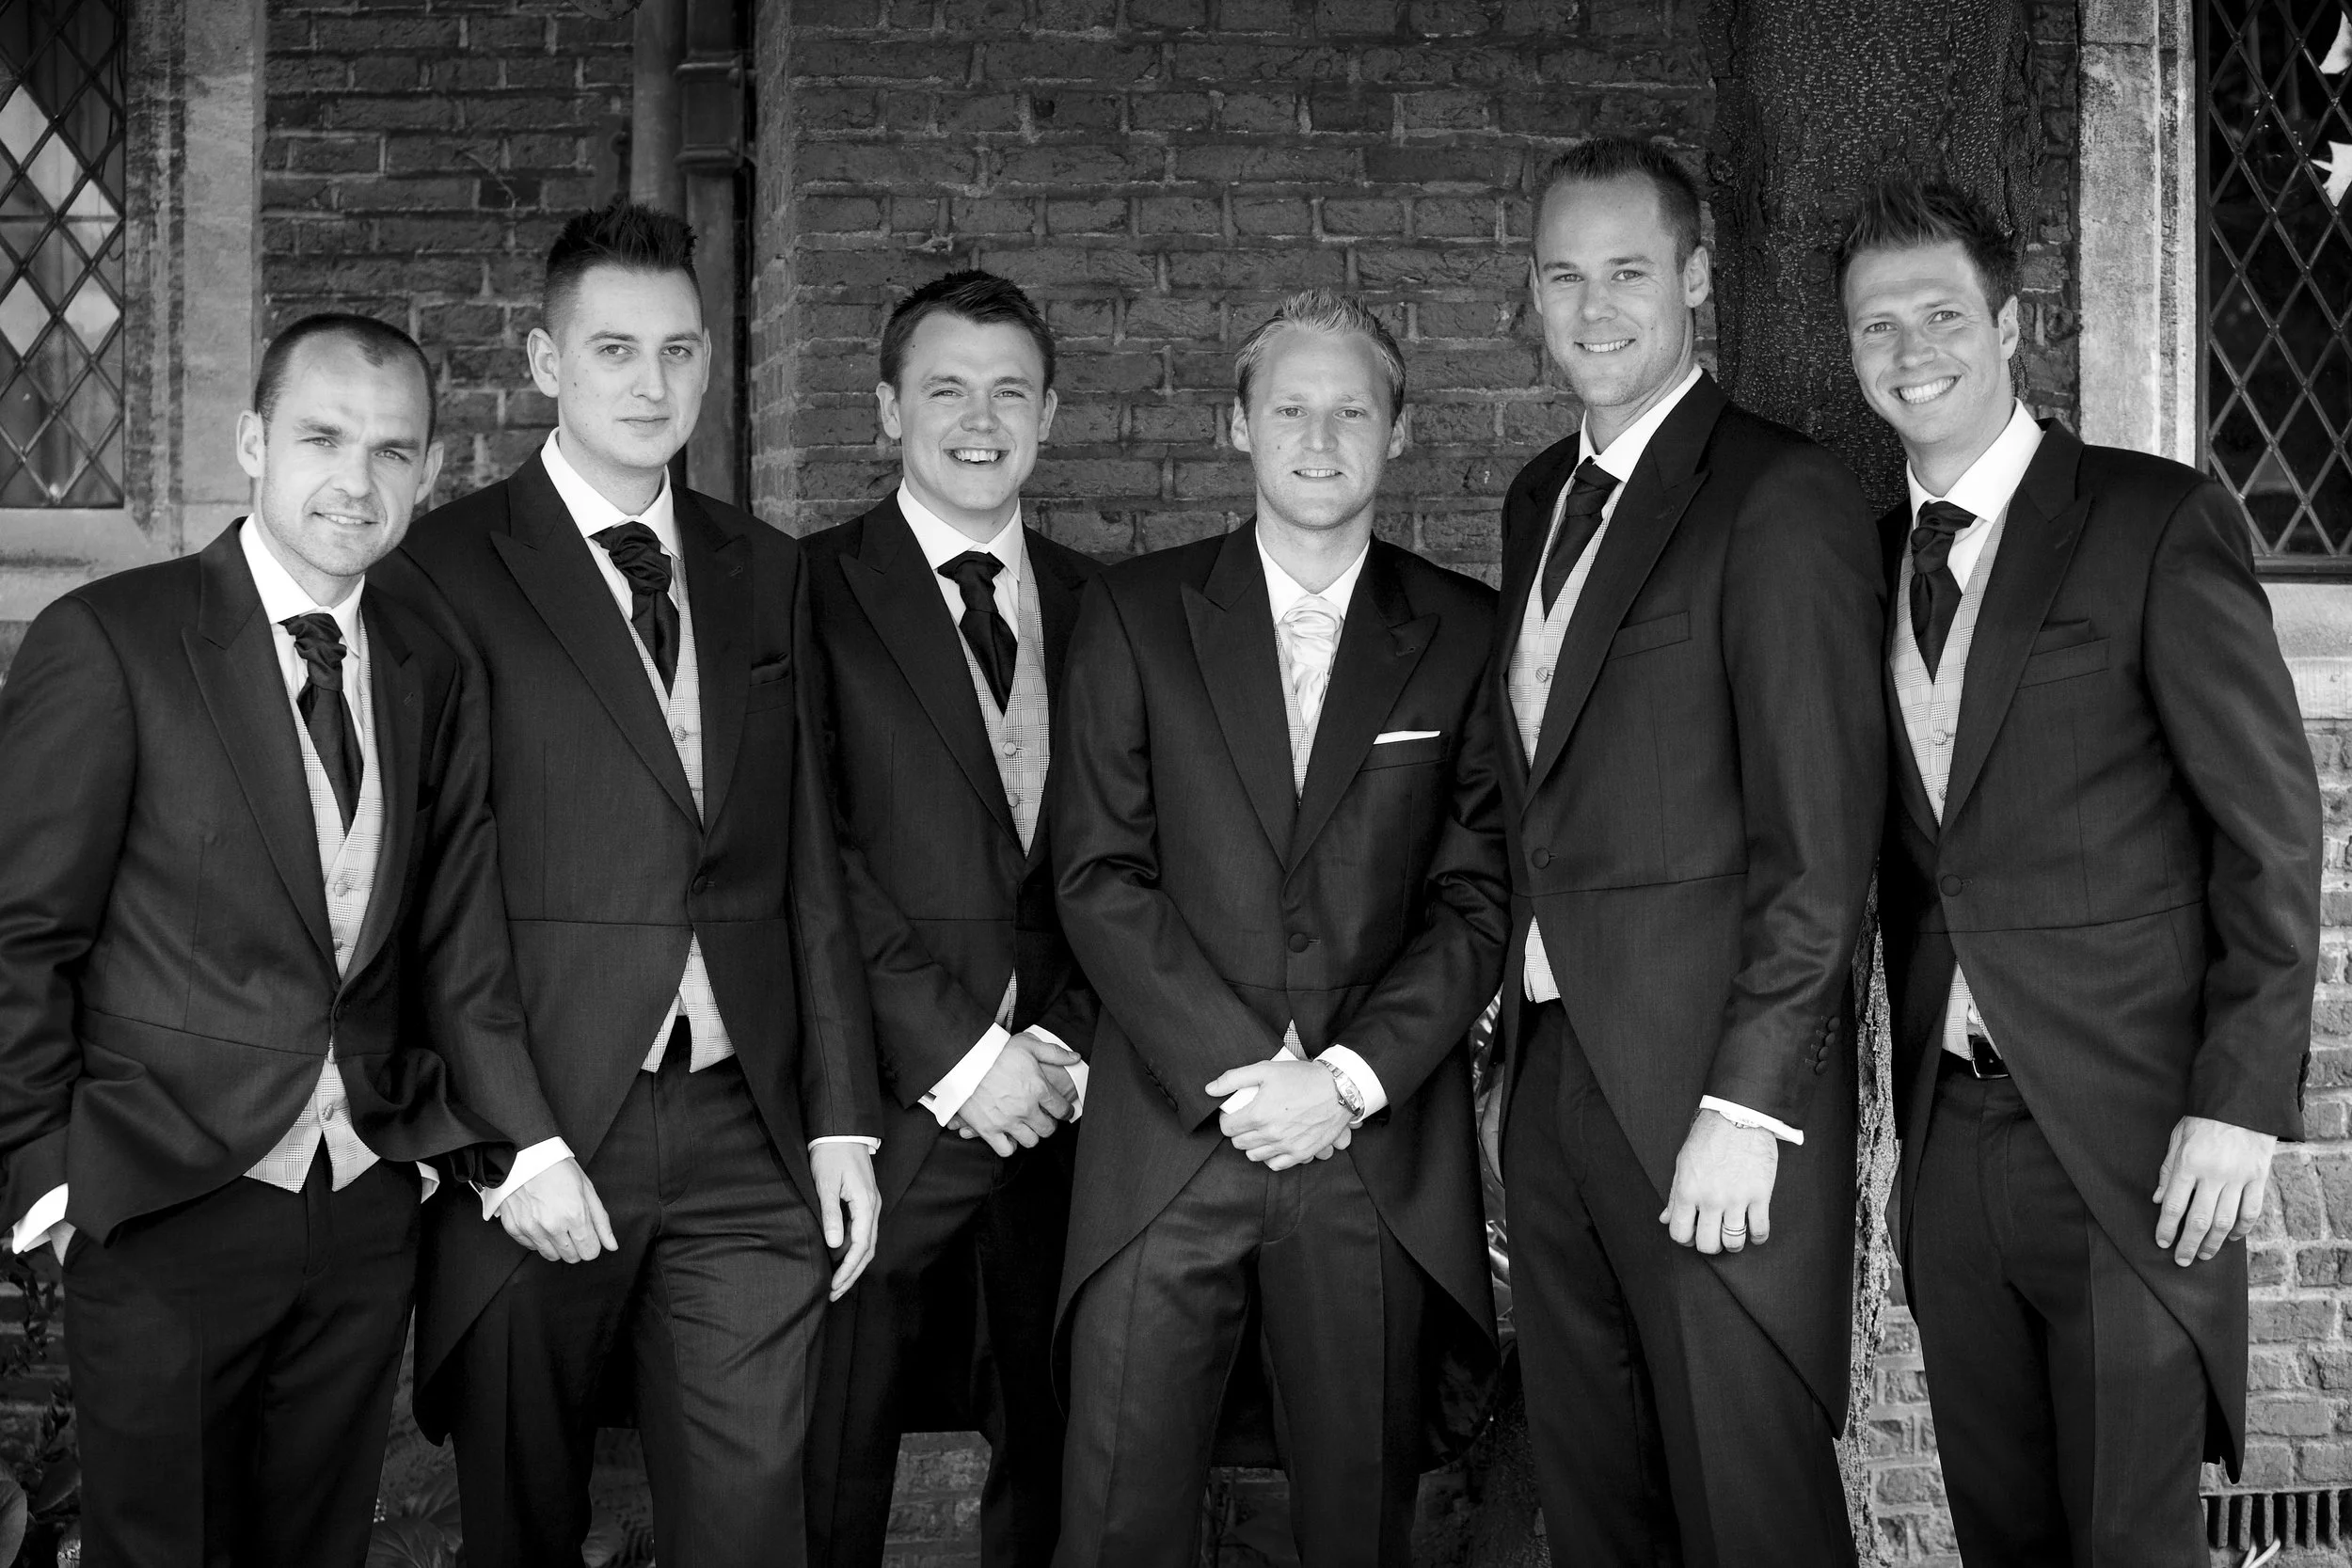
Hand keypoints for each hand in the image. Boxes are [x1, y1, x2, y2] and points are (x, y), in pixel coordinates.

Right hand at [497, 1158, 617, 1263]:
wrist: (525, 1155)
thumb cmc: (557, 1168)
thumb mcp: (587, 1189)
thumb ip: (600, 1221)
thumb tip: (611, 1245)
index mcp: (575, 1214)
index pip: (590, 1252)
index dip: (592, 1245)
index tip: (588, 1236)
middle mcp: (552, 1225)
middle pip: (571, 1257)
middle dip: (576, 1246)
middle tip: (572, 1226)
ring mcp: (531, 1228)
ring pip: (551, 1256)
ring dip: (557, 1245)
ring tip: (555, 1222)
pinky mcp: (514, 1228)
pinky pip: (531, 1247)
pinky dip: (537, 1239)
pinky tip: (540, 1220)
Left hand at [811, 1141, 880, 1299]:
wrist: (841, 1130)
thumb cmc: (831, 1154)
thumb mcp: (826, 1183)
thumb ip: (831, 1214)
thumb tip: (834, 1245)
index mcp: (865, 1204)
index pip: (860, 1246)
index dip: (848, 1269)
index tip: (834, 1286)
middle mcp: (872, 1207)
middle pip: (867, 1250)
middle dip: (852, 1274)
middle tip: (835, 1293)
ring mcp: (870, 1205)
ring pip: (866, 1243)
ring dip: (853, 1265)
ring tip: (837, 1282)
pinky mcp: (864, 1202)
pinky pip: (863, 1233)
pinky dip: (853, 1250)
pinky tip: (840, 1258)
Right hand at [952, 1032, 1080, 1156]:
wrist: (964, 1058)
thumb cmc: (996, 1050)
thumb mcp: (1029, 1044)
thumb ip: (1055, 1053)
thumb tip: (1075, 1057)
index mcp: (1038, 1088)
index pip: (1062, 1109)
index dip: (1065, 1111)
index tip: (1062, 1111)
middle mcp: (1026, 1108)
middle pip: (1048, 1128)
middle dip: (1048, 1124)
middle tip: (1043, 1118)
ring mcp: (1007, 1121)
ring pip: (1030, 1141)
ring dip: (1031, 1134)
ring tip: (1026, 1126)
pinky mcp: (988, 1129)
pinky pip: (1006, 1149)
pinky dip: (1009, 1146)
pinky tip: (1009, 1136)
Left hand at [1205, 1060, 1353, 1171]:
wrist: (1338, 1089)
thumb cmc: (1302, 1077)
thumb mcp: (1266, 1069)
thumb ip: (1234, 1079)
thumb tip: (1210, 1089)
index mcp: (1258, 1114)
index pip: (1228, 1128)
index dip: (1228, 1119)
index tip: (1235, 1113)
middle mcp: (1270, 1134)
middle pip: (1239, 1143)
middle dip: (1239, 1131)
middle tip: (1248, 1120)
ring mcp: (1286, 1146)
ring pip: (1255, 1156)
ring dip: (1253, 1145)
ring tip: (1261, 1131)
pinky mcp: (1301, 1153)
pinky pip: (1276, 1165)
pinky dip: (1271, 1156)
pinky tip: (1274, 1144)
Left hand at [1661, 1109, 1777, 1253]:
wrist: (1738, 1114)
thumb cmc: (1708, 1136)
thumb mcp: (1683, 1162)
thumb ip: (1674, 1194)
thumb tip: (1666, 1218)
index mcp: (1687, 1190)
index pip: (1680, 1233)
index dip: (1685, 1239)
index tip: (1692, 1235)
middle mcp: (1710, 1199)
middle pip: (1707, 1244)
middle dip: (1709, 1245)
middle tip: (1714, 1237)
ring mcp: (1736, 1198)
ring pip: (1734, 1242)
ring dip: (1733, 1244)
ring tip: (1734, 1234)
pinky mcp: (1760, 1194)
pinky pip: (1760, 1230)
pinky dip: (1757, 1237)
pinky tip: (1754, 1231)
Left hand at [2153, 1115, 2277, 1265]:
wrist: (2243, 1104)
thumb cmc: (2204, 1120)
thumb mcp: (2177, 1139)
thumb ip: (2167, 1171)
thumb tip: (2157, 1200)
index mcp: (2188, 1163)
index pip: (2172, 1204)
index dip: (2166, 1228)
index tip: (2162, 1242)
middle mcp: (2213, 1174)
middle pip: (2199, 1220)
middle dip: (2189, 1244)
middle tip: (2182, 1260)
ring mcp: (2238, 1178)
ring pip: (2225, 1221)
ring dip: (2213, 1243)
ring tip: (2204, 1255)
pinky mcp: (2259, 1179)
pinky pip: (2251, 1211)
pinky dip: (2241, 1229)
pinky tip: (2230, 1238)